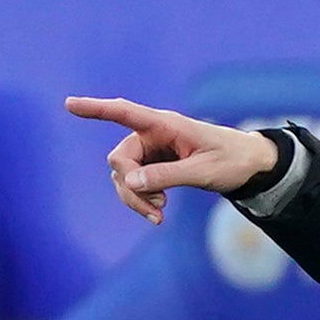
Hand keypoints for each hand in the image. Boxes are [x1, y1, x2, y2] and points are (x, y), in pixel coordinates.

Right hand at [64, 96, 279, 225]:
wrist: (249, 166)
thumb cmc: (231, 160)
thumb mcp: (203, 171)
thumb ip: (167, 176)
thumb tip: (129, 183)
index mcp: (165, 124)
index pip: (124, 112)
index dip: (96, 109)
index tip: (69, 105)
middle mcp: (152, 134)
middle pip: (120, 159)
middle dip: (130, 187)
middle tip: (156, 209)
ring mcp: (151, 151)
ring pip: (124, 176)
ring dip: (135, 198)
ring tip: (160, 214)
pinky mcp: (154, 166)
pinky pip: (135, 184)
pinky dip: (142, 200)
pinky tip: (159, 212)